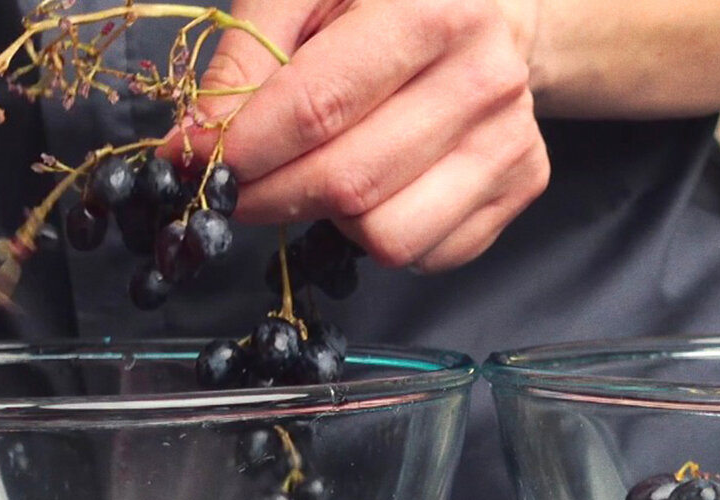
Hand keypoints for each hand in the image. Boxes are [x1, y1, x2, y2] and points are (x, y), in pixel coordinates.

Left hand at [195, 0, 549, 271]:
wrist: (492, 12)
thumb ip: (247, 55)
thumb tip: (197, 140)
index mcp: (432, 8)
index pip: (318, 108)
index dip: (245, 148)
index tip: (195, 161)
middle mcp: (486, 77)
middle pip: (349, 183)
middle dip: (270, 197)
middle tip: (236, 187)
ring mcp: (512, 139)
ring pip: (388, 236)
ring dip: (331, 221)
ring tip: (321, 176)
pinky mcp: (523, 185)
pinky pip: (426, 255)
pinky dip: (379, 237)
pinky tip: (374, 190)